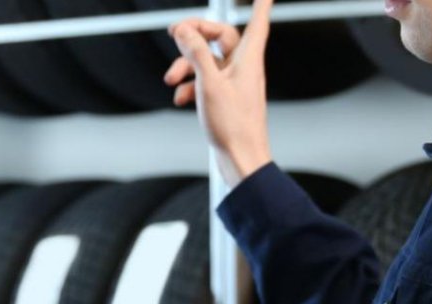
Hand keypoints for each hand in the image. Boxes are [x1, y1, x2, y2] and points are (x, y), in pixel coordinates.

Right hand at [164, 0, 275, 185]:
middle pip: (221, 36)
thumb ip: (196, 53)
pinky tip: (181, 97)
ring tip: (170, 78)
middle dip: (195, 35)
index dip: (260, 6)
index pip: (257, 22)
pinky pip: (205, 80)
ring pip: (208, 60)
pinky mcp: (225, 97)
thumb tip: (183, 30)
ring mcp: (234, 82)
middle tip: (174, 33)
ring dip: (186, 65)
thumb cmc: (233, 126)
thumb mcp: (209, 84)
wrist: (240, 160)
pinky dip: (190, 84)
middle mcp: (243, 68)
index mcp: (247, 60)